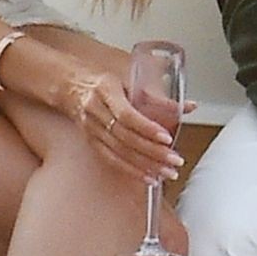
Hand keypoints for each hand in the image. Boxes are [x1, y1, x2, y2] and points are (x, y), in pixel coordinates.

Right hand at [46, 43, 188, 186]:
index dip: (147, 128)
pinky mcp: (91, 142)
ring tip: (167, 173)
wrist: (68, 85)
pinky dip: (131, 170)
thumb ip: (157, 95)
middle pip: (125, 137)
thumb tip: (188, 107)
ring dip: (145, 165)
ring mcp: (90, 129)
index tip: (166, 138)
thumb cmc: (101, 79)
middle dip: (152, 152)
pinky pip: (111, 160)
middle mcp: (95, 110)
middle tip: (174, 161)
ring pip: (119, 152)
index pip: (126, 114)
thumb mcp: (128, 78)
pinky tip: (148, 177)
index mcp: (105, 90)